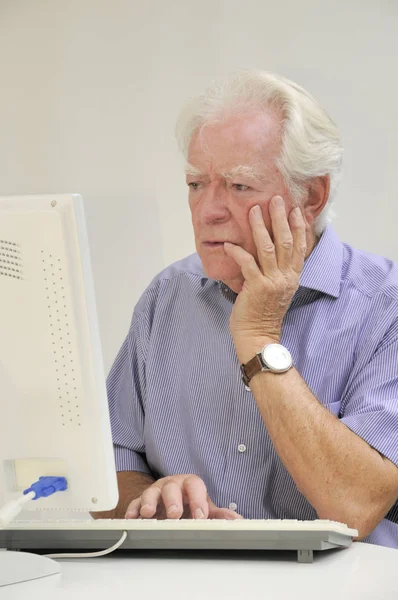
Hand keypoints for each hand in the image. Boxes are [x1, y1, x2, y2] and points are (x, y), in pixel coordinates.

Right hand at [124, 474, 242, 519]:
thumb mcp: (203, 506)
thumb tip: (237, 520)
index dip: (198, 500)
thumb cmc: (188, 501)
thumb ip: (219, 514)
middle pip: (171, 487)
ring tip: (149, 513)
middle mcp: (172, 485)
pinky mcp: (140, 501)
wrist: (168, 499)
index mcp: (189, 484)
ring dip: (149, 502)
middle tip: (174, 514)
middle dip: (173, 500)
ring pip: (151, 492)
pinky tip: (131, 518)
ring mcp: (155, 492)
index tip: (200, 516)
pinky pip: (134, 503)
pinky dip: (133, 510)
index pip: (195, 486)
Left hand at [224, 196, 306, 361]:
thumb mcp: (278, 291)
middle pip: (286, 241)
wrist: (258, 336)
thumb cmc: (264, 314)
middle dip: (280, 218)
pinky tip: (228, 243)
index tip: (295, 210)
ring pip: (268, 247)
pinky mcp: (256, 287)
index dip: (298, 227)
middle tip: (276, 199)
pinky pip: (247, 263)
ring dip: (260, 227)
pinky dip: (237, 251)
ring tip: (254, 210)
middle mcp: (286, 277)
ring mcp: (272, 282)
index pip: (300, 247)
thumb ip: (278, 272)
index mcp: (293, 277)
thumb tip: (270, 253)